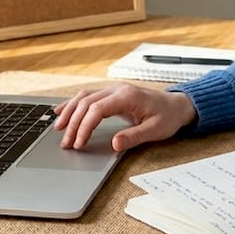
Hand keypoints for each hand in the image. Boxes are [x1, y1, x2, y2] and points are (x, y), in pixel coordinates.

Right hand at [54, 83, 196, 151]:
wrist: (176, 105)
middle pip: (86, 103)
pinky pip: (87, 95)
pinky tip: (60, 111)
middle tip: (66, 143)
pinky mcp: (111, 93)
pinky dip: (72, 104)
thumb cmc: (167, 117)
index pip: (97, 109)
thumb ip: (134, 136)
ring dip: (69, 112)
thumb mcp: (155, 130)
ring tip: (58, 129)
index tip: (78, 143)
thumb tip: (114, 144)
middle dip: (73, 124)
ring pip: (83, 97)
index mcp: (127, 96)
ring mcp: (113, 89)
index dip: (85, 127)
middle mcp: (117, 89)